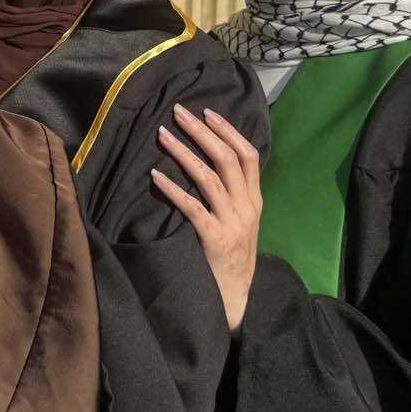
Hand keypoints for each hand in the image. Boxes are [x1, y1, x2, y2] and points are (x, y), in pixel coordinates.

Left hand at [151, 105, 261, 334]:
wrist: (235, 299)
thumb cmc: (232, 258)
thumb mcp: (242, 222)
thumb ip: (233, 195)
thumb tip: (211, 161)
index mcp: (254, 201)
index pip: (248, 156)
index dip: (228, 131)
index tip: (207, 112)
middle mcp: (247, 208)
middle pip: (227, 159)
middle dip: (202, 132)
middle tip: (178, 112)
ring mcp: (232, 223)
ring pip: (209, 178)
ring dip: (184, 153)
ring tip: (162, 135)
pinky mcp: (215, 240)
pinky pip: (193, 208)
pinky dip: (174, 189)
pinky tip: (156, 176)